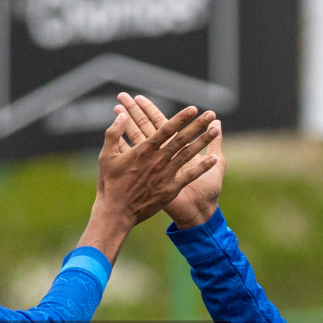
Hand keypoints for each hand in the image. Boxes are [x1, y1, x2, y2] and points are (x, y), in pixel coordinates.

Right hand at [116, 93, 225, 228]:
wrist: (116, 213)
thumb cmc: (109, 184)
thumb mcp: (106, 156)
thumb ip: (114, 133)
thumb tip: (122, 115)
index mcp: (143, 150)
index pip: (166, 129)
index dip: (180, 118)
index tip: (193, 109)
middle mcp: (157, 160)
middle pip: (181, 139)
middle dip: (197, 125)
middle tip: (210, 113)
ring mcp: (165, 175)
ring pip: (188, 154)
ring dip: (203, 141)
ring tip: (216, 130)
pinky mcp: (169, 190)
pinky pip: (189, 177)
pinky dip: (202, 168)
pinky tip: (214, 159)